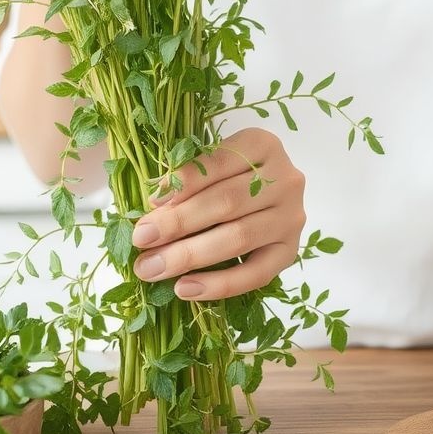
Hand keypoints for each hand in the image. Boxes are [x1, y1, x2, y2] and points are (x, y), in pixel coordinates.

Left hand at [130, 129, 307, 300]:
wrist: (262, 199)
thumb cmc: (224, 178)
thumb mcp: (209, 164)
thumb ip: (186, 179)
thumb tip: (153, 209)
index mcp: (262, 145)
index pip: (219, 162)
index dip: (184, 182)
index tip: (151, 203)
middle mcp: (285, 179)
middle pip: (227, 202)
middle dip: (178, 223)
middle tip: (141, 239)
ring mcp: (291, 217)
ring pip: (238, 238)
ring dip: (190, 255)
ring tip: (152, 268)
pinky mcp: (290, 252)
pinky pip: (256, 274)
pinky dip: (219, 284)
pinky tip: (186, 289)